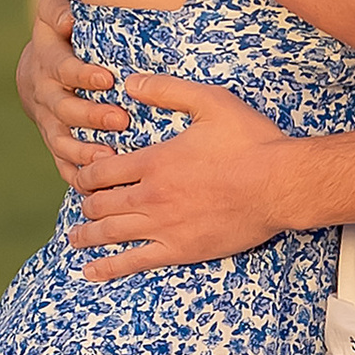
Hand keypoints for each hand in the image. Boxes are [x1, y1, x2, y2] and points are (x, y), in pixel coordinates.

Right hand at [17, 0, 129, 186]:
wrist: (37, 69)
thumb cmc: (59, 34)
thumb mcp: (54, 12)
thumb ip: (59, 10)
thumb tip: (69, 18)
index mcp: (48, 63)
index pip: (63, 69)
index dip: (82, 75)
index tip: (107, 79)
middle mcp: (46, 95)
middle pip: (65, 110)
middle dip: (92, 116)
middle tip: (121, 119)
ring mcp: (49, 123)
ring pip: (61, 142)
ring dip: (84, 151)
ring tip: (109, 157)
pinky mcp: (56, 143)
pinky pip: (63, 164)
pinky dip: (76, 176)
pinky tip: (96, 185)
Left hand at [62, 74, 297, 275]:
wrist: (280, 184)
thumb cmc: (251, 142)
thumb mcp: (210, 101)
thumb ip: (167, 90)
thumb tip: (130, 83)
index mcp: (153, 161)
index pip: (102, 171)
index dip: (85, 174)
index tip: (82, 177)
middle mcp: (150, 195)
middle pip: (101, 203)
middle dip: (86, 203)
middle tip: (81, 205)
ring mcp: (163, 226)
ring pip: (111, 233)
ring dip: (87, 235)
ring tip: (75, 237)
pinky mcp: (180, 250)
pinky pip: (134, 262)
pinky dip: (108, 267)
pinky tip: (91, 271)